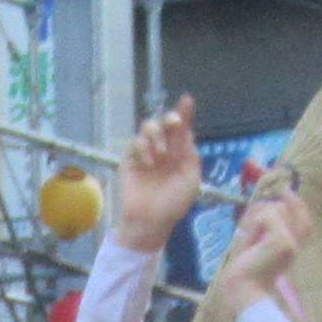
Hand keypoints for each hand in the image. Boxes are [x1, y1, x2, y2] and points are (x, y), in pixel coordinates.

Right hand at [116, 98, 201, 249]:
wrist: (150, 222)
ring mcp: (146, 153)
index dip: (184, 113)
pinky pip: (135, 142)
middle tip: (173, 125)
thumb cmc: (173, 204)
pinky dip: (143, 148)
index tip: (187, 100)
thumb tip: (188, 133)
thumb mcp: (191, 180)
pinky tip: (149, 163)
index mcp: (180, 153)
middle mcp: (164, 149)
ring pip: (148, 127)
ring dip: (156, 135)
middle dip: (169, 118)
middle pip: (164, 122)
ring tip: (161, 155)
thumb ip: (191, 156)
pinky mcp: (130, 159)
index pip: (182, 129)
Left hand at [208, 178, 308, 315]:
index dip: (296, 201)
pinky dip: (253, 224)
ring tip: (247, 238)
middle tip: (247, 228)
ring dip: (255, 219)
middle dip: (262, 211)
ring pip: (274, 208)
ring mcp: (291, 241)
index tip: (285, 189)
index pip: (303, 217)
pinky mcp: (283, 241)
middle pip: (284, 206)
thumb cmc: (244, 270)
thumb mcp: (252, 242)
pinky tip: (248, 239)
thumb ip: (260, 224)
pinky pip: (266, 215)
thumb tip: (261, 203)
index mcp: (292, 245)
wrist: (242, 289)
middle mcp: (296, 243)